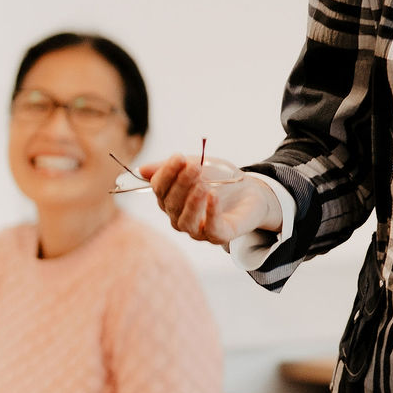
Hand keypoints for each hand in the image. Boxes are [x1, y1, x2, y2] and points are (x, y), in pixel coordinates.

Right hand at [141, 154, 279, 246]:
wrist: (252, 191)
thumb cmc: (220, 179)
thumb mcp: (197, 166)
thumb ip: (171, 167)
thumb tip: (141, 169)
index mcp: (170, 200)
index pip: (159, 189)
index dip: (167, 173)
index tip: (179, 157)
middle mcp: (179, 217)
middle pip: (171, 204)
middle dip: (181, 184)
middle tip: (194, 167)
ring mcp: (197, 230)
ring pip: (185, 221)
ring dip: (192, 202)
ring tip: (202, 185)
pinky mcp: (218, 236)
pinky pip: (211, 229)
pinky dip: (211, 213)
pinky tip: (213, 196)